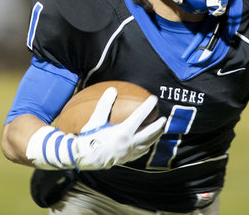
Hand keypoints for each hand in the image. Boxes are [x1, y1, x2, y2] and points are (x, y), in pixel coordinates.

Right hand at [26, 87, 165, 169]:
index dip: (148, 107)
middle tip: (164, 118)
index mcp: (123, 132)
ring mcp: (129, 152)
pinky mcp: (126, 159)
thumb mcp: (96, 119)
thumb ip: (105, 104)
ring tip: (160, 130)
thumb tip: (111, 89)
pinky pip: (140, 152)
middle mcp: (129, 143)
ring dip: (155, 136)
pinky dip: (146, 145)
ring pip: (147, 143)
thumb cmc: (89, 137)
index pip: (140, 116)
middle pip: (149, 133)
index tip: (154, 99)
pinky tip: (147, 143)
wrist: (84, 157)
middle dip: (158, 125)